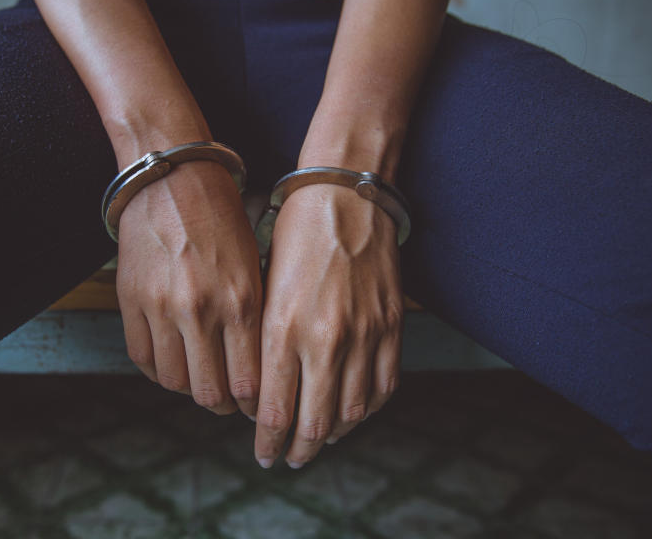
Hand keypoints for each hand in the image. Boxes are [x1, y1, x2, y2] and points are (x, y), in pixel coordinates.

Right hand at [116, 159, 262, 416]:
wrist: (173, 175)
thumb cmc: (222, 216)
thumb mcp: (254, 264)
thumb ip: (253, 318)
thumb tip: (253, 371)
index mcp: (242, 300)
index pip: (249, 382)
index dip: (254, 404)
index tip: (254, 403)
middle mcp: (202, 309)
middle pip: (211, 394)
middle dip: (222, 404)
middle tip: (226, 398)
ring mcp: (162, 306)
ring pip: (175, 382)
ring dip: (189, 387)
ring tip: (199, 375)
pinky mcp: (131, 299)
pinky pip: (143, 358)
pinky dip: (158, 368)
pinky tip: (171, 358)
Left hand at [254, 183, 403, 467]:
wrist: (344, 194)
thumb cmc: (292, 232)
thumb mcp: (263, 285)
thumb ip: (263, 340)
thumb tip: (260, 388)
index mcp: (283, 328)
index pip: (275, 410)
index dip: (268, 440)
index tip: (263, 452)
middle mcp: (325, 338)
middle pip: (314, 422)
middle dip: (298, 449)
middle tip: (288, 458)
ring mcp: (364, 334)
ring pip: (353, 412)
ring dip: (333, 435)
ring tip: (318, 441)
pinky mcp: (391, 325)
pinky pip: (384, 386)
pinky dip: (368, 409)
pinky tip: (354, 413)